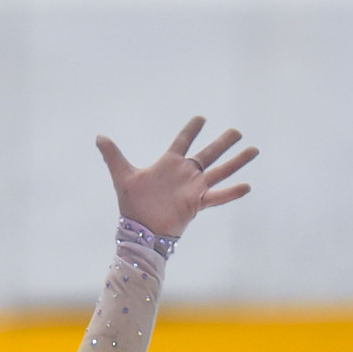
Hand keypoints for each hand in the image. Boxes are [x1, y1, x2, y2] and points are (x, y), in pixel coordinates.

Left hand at [95, 118, 257, 238]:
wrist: (140, 232)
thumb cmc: (132, 206)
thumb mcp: (122, 175)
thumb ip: (113, 155)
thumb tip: (99, 136)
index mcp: (169, 164)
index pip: (183, 141)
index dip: (191, 129)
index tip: (201, 119)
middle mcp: (184, 174)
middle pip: (208, 153)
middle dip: (222, 142)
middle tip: (237, 131)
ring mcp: (193, 188)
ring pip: (219, 171)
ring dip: (236, 162)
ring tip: (253, 150)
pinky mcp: (197, 204)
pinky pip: (217, 197)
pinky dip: (231, 193)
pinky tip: (246, 186)